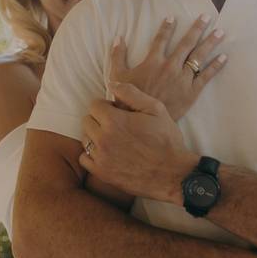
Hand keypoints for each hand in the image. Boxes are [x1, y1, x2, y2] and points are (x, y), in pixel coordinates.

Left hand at [79, 81, 197, 203]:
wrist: (172, 173)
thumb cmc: (166, 140)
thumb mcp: (155, 109)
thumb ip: (131, 93)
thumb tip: (111, 84)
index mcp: (114, 120)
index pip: (94, 105)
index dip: (107, 106)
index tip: (117, 112)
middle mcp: (103, 138)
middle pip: (87, 120)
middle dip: (99, 120)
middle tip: (117, 126)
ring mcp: (101, 157)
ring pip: (85, 139)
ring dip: (96, 136)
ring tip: (114, 139)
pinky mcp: (101, 172)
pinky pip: (84, 158)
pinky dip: (92, 155)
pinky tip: (108, 153)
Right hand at [109, 15, 226, 119]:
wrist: (144, 120)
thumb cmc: (129, 99)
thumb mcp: (117, 76)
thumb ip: (117, 55)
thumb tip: (118, 37)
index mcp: (154, 61)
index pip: (161, 39)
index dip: (167, 27)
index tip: (172, 17)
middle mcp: (170, 66)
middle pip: (186, 43)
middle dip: (197, 29)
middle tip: (206, 17)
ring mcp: (183, 78)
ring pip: (199, 56)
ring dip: (210, 43)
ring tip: (220, 32)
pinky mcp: (192, 91)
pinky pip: (206, 76)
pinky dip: (215, 66)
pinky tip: (224, 57)